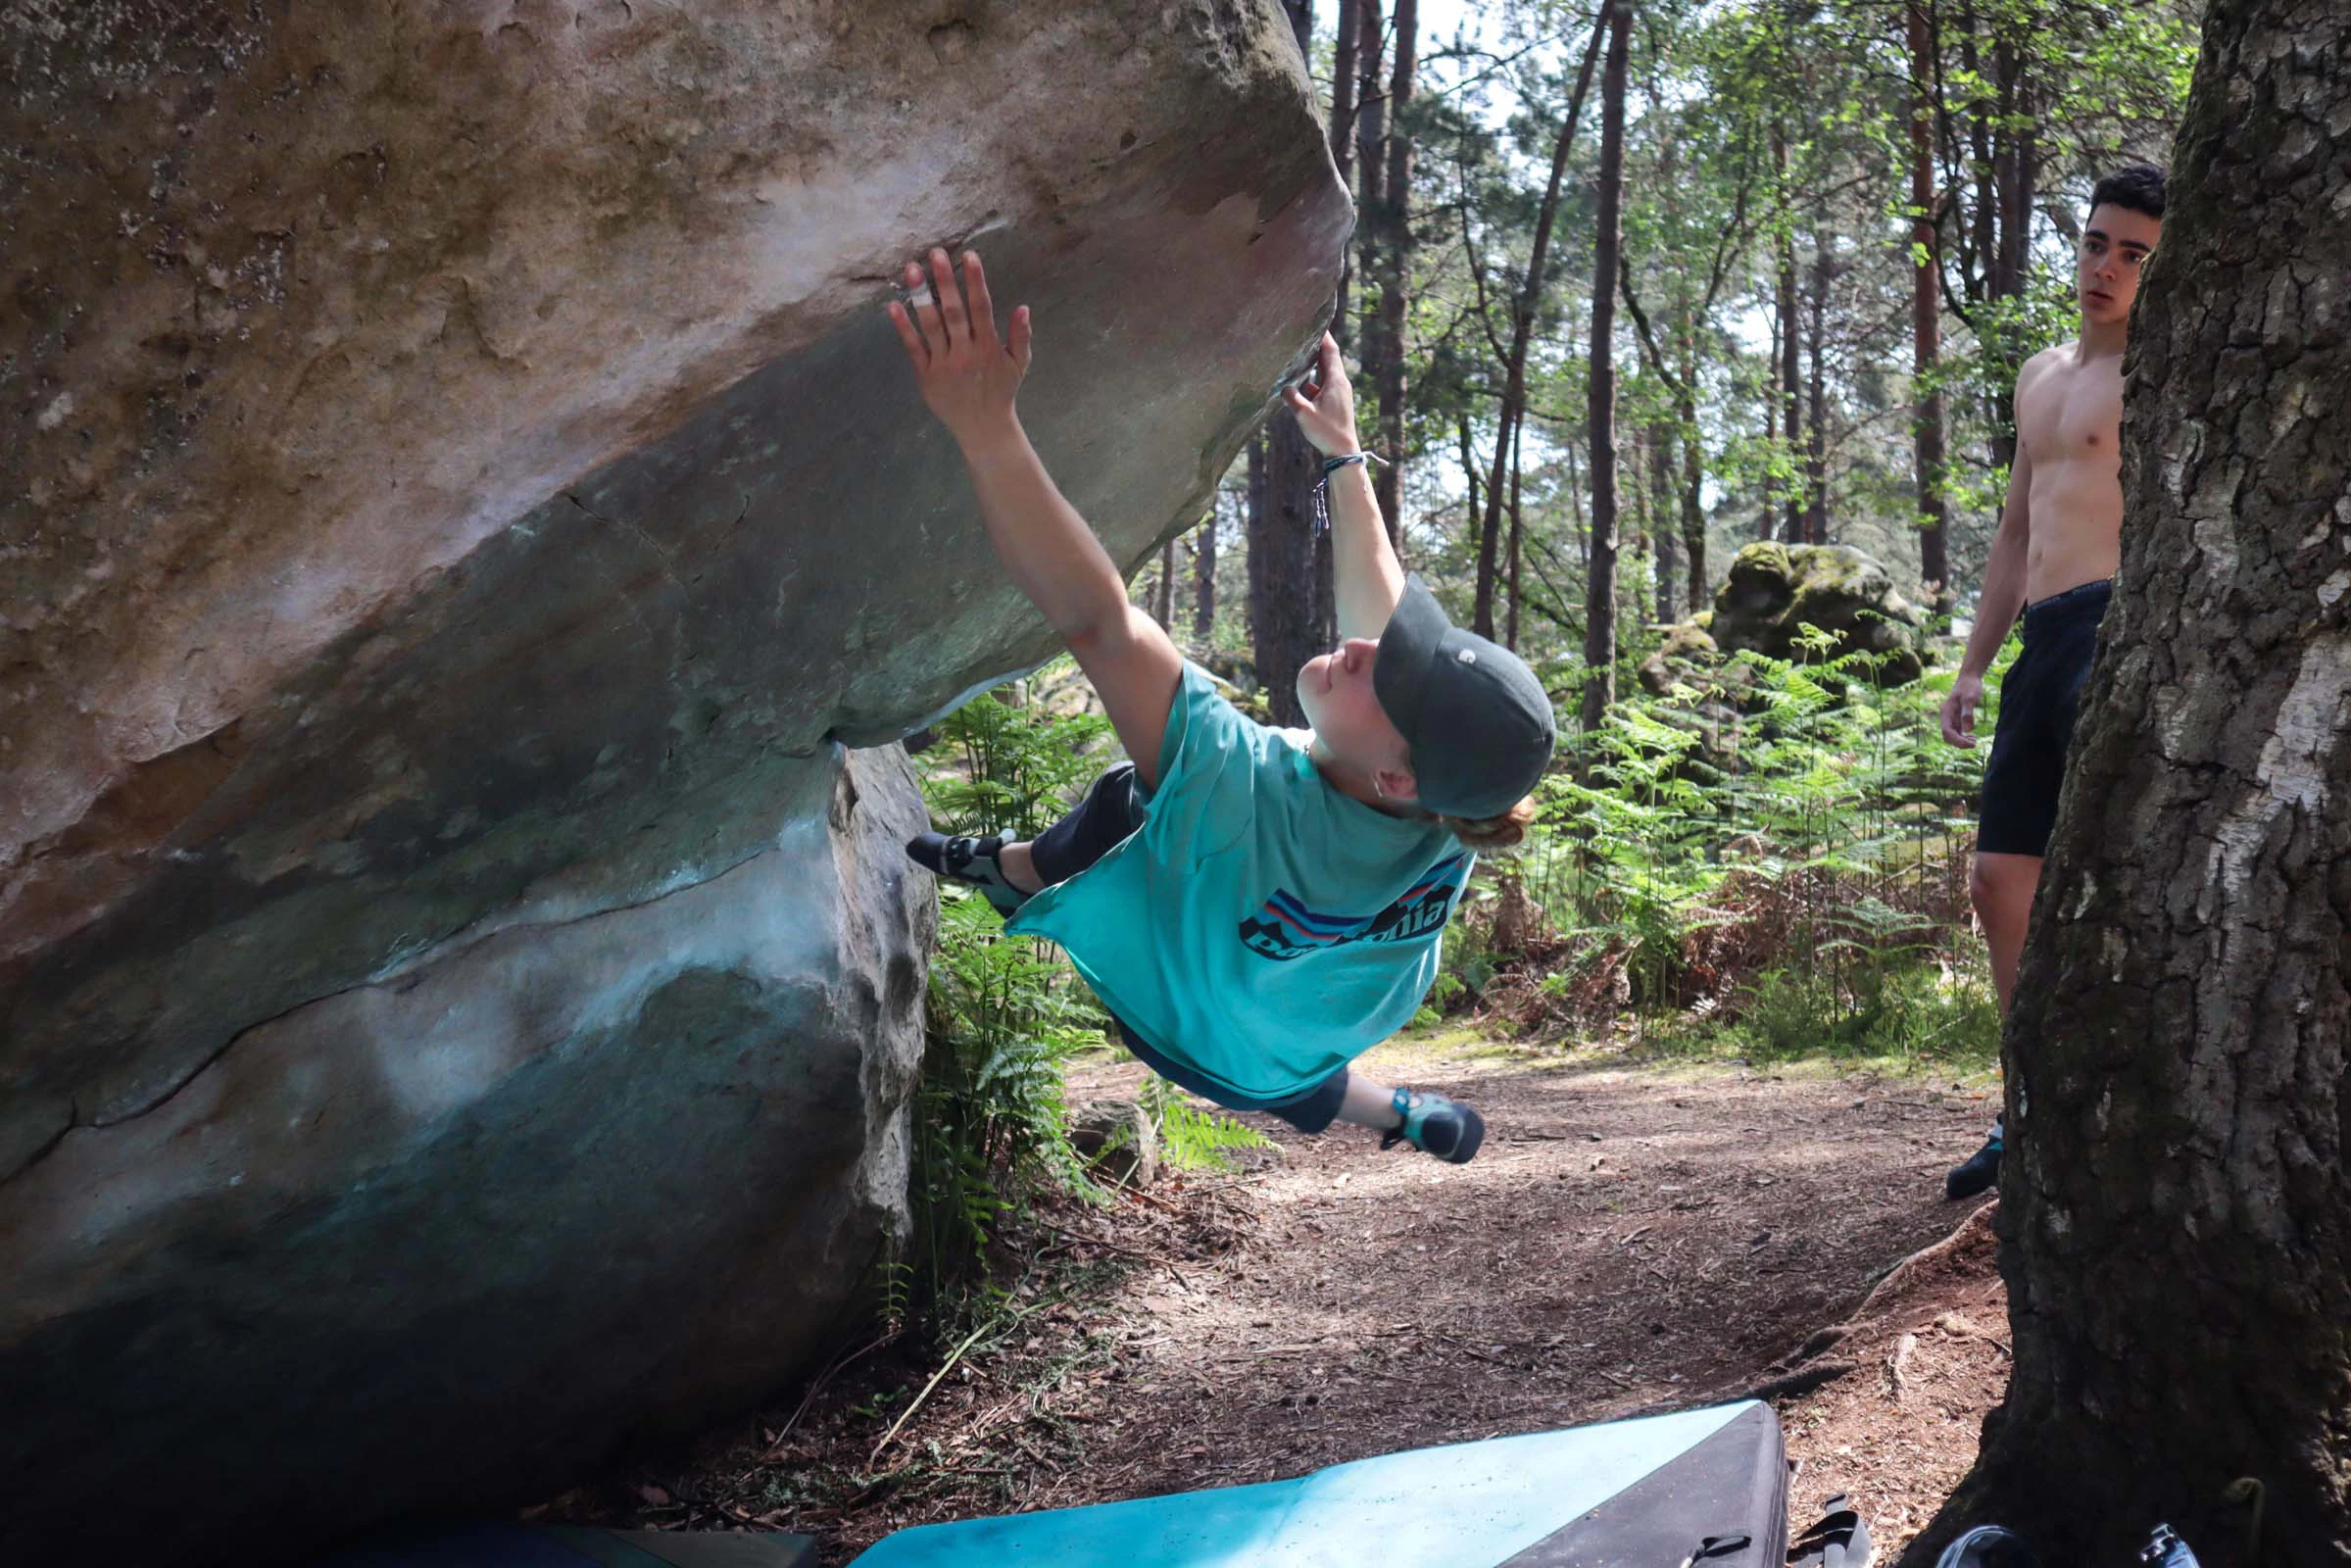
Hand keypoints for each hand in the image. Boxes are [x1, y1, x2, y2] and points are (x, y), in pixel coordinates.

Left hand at [888, 248, 1032, 448]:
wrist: (983, 429)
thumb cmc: (1001, 392)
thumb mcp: (1019, 365)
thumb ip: (1021, 336)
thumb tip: (1023, 308)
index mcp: (988, 347)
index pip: (982, 308)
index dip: (975, 282)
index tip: (970, 256)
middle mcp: (965, 353)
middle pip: (953, 312)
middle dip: (945, 282)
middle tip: (935, 253)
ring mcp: (944, 365)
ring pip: (931, 326)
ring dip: (921, 297)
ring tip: (912, 269)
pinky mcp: (926, 376)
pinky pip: (913, 349)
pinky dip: (903, 328)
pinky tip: (893, 306)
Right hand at [1282, 332, 1361, 457]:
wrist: (1343, 452)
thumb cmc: (1326, 432)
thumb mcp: (1303, 414)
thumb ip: (1291, 398)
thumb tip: (1283, 388)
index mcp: (1335, 381)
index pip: (1330, 351)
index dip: (1324, 335)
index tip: (1317, 321)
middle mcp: (1340, 383)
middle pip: (1329, 357)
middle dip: (1317, 344)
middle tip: (1305, 331)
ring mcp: (1339, 393)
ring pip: (1326, 371)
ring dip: (1314, 361)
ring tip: (1300, 351)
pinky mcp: (1336, 402)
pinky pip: (1323, 384)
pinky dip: (1313, 378)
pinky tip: (1301, 381)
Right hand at [1940, 671, 1983, 746]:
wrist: (1969, 677)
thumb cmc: (1969, 686)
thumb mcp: (1970, 698)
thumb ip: (1968, 713)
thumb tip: (1967, 730)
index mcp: (1946, 712)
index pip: (1947, 732)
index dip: (1958, 741)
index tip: (1972, 744)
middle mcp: (1946, 717)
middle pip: (1947, 736)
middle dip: (1959, 743)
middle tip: (1974, 743)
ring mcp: (1950, 718)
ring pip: (1951, 735)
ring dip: (1961, 741)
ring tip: (1974, 740)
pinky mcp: (1956, 718)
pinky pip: (1956, 732)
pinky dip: (1963, 737)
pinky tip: (1972, 736)